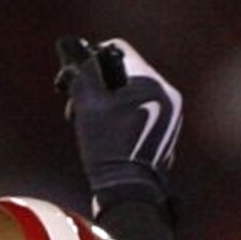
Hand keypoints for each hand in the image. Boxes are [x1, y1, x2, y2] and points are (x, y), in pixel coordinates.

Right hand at [55, 35, 183, 218]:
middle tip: (79, 105)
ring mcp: (172, 114)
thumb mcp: (87, 105)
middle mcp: (168, 93)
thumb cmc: (108, 150)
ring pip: (134, 92)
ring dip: (111, 102)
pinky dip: (125, 116)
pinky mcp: (170, 132)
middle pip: (126, 72)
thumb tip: (68, 44)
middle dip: (100, 85)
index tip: (78, 79)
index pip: (118, 50)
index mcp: (151, 82)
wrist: (130, 195)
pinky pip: (144, 111)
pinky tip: (112, 136)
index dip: (92, 59)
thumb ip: (80, 71)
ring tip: (94, 125)